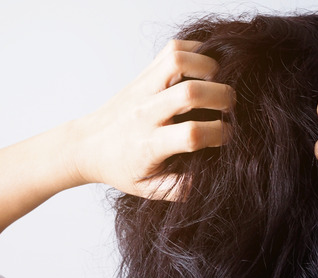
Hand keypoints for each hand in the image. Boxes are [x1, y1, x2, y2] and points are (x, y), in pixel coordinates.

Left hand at [73, 40, 234, 198]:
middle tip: (230, 106)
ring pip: (178, 61)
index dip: (219, 133)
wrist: (87, 146)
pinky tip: (205, 67)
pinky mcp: (144, 74)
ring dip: (208, 67)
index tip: (228, 136)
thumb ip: (179, 188)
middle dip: (222, 97)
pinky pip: (172, 49)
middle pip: (190, 93)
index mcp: (149, 145)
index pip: (191, 134)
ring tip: (218, 81)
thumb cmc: (122, 168)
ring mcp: (144, 88)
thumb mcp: (148, 189)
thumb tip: (206, 177)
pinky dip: (195, 50)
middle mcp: (146, 113)